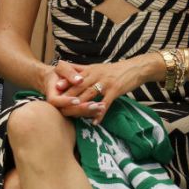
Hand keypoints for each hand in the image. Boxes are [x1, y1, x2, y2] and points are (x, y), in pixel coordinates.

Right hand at [42, 60, 100, 119]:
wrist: (56, 78)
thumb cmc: (58, 72)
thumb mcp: (62, 68)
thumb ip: (69, 73)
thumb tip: (80, 80)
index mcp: (52, 94)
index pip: (56, 101)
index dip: (66, 101)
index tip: (76, 100)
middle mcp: (58, 105)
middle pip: (68, 111)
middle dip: (82, 108)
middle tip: (95, 105)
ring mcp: (66, 108)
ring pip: (76, 114)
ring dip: (89, 111)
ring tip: (102, 107)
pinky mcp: (73, 110)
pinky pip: (82, 113)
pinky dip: (92, 111)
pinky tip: (103, 108)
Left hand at [48, 54, 165, 123]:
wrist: (136, 68)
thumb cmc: (115, 70)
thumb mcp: (97, 66)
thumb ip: (81, 69)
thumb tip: (63, 66)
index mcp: (90, 70)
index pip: (73, 78)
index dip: (63, 86)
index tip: (53, 93)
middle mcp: (96, 75)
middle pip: (79, 88)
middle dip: (68, 98)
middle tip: (59, 109)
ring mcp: (106, 83)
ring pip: (90, 95)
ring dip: (81, 106)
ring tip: (73, 116)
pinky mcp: (115, 90)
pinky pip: (105, 103)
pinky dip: (99, 113)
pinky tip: (94, 121)